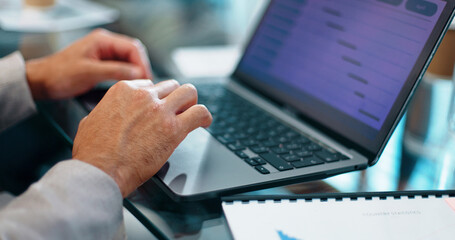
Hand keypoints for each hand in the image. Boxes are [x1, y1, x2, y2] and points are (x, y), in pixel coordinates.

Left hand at [25, 29, 151, 99]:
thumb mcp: (90, 72)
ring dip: (135, 73)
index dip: (142, 63)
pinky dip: (127, 77)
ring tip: (139, 87)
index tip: (146, 78)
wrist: (43, 81)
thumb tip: (139, 73)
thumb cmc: (61, 75)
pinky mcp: (103, 64)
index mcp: (103, 40)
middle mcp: (106, 44)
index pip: (132, 47)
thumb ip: (115, 71)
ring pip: (129, 62)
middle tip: (145, 85)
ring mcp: (104, 54)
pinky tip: (129, 87)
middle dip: (141, 68)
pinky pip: (121, 68)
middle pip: (133, 53)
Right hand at [72, 80, 211, 196]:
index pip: (149, 84)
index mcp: (123, 91)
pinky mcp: (174, 128)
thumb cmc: (93, 152)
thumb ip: (105, 111)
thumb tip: (106, 114)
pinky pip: (199, 113)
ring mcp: (160, 110)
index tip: (157, 107)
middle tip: (176, 110)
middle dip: (174, 98)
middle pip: (170, 86)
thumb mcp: (90, 121)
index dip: (155, 97)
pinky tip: (204, 122)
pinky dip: (204, 116)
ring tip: (192, 112)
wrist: (101, 171)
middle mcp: (144, 96)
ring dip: (191, 102)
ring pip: (188, 92)